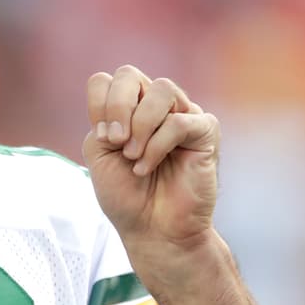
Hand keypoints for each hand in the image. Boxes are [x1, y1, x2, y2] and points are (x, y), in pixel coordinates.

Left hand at [83, 65, 221, 269]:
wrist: (152, 230)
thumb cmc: (126, 194)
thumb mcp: (99, 153)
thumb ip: (104, 121)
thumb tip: (126, 107)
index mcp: (127, 109)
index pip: (107, 80)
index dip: (99, 104)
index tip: (103, 138)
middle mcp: (155, 107)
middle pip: (129, 75)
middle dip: (116, 107)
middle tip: (116, 141)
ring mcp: (183, 115)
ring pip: (161, 90)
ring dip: (140, 125)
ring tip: (133, 156)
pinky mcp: (205, 132)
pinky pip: (179, 122)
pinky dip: (156, 145)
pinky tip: (147, 167)